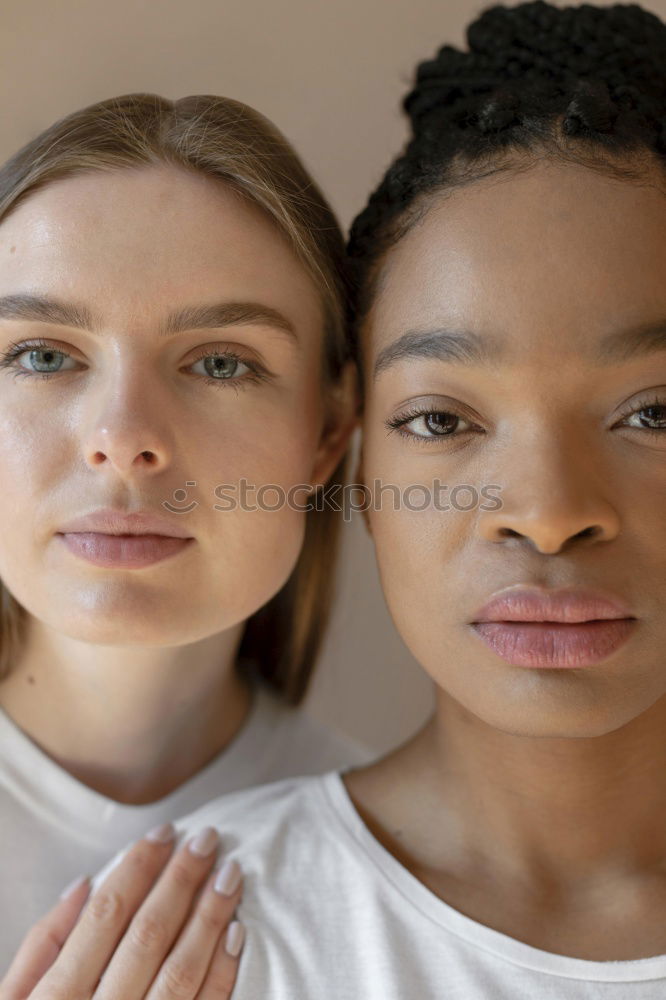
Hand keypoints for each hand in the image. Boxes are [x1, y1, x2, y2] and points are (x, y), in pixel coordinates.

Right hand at [0, 822, 244, 998]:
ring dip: (210, 918)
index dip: (138, 867)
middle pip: (148, 934)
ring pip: (181, 971)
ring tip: (230, 874)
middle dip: (182, 880)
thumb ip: (41, 946)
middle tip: (208, 838)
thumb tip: (84, 885)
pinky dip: (223, 972)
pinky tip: (237, 933)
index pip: (106, 915)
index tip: (165, 832)